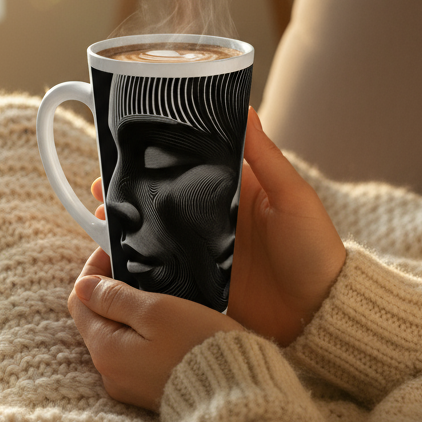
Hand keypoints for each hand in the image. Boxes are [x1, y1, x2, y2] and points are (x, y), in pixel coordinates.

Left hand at [68, 246, 244, 410]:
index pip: (79, 300)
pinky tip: (163, 321)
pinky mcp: (148, 388)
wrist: (235, 394)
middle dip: (109, 289)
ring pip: (115, 335)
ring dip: (126, 311)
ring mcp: (128, 383)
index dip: (93, 271)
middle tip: (135, 265)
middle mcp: (109, 371)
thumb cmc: (197, 346)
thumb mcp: (155, 311)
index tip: (114, 250)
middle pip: (95, 318)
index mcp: (104, 349)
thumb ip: (115, 297)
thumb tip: (83, 285)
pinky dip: (141, 332)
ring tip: (152, 289)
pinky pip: (133, 352)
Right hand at [88, 108, 344, 346]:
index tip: (129, 146)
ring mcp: (205, 253)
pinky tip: (116, 257)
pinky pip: (164, 270)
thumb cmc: (315, 250)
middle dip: (131, 190)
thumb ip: (265, 157)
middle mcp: (216, 219)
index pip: (192, 166)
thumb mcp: (293, 197)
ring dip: (129, 224)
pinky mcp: (200, 284)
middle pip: (166, 198)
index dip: (161, 156)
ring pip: (158, 232)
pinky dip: (140, 263)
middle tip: (100, 184)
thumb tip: (244, 107)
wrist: (321, 314)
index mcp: (237, 191)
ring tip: (100, 217)